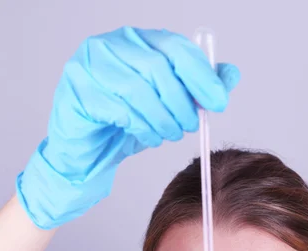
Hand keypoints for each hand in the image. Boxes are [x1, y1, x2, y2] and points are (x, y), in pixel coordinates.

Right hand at [17, 27, 239, 228]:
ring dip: (163, 118)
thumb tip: (230, 74)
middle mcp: (110, 45)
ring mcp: (89, 66)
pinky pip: (118, 109)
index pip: (175, 47)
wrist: (89, 152)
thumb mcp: (169, 106)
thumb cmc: (127, 124)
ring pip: (138, 89)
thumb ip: (198, 88)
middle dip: (182, 102)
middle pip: (157, 67)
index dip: (201, 76)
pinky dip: (142, 128)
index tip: (218, 102)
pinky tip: (149, 138)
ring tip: (171, 134)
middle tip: (192, 126)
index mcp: (137, 40)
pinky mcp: (77, 93)